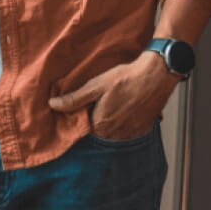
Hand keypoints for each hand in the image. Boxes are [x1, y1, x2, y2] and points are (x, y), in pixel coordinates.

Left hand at [48, 53, 179, 140]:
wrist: (156, 75)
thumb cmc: (126, 78)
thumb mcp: (95, 85)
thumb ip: (74, 99)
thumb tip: (54, 105)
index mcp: (101, 125)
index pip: (82, 130)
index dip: (79, 119)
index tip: (80, 110)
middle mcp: (115, 134)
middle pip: (98, 133)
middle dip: (94, 121)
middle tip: (99, 105)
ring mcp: (131, 134)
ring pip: (113, 133)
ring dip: (110, 123)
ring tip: (113, 106)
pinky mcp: (143, 130)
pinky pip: (128, 132)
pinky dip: (124, 123)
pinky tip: (124, 109)